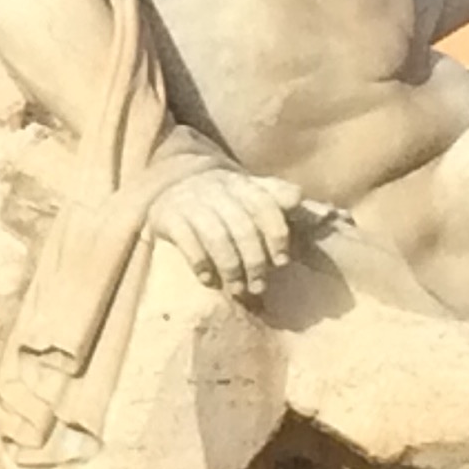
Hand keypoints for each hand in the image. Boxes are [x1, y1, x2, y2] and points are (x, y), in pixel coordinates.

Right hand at [147, 167, 308, 300]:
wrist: (171, 179)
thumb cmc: (220, 195)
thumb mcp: (247, 190)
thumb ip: (276, 196)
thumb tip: (301, 201)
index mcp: (241, 185)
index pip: (264, 205)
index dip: (276, 234)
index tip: (282, 261)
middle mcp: (217, 191)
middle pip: (242, 227)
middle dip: (254, 261)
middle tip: (259, 286)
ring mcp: (191, 203)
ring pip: (216, 236)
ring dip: (230, 266)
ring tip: (237, 289)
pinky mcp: (167, 216)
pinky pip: (185, 240)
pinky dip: (199, 262)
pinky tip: (208, 279)